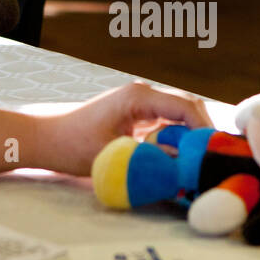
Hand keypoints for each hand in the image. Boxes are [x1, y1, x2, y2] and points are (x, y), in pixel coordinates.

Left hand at [41, 80, 212, 175]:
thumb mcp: (113, 156)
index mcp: (138, 96)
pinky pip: (167, 122)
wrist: (47, 140)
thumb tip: (182, 165)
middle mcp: (143, 94)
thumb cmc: (72, 146)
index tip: (212, 152)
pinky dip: (178, 137)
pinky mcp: (138, 114)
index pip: (184, 106)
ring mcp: (141, 103)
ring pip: (180, 113)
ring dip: (191, 134)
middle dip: (202, 130)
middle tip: (210, 158)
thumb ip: (150, 158)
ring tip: (198, 160)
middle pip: (187, 105)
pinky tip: (180, 157)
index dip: (203, 128)